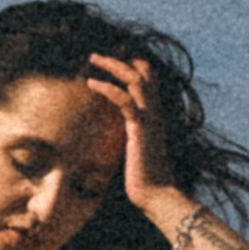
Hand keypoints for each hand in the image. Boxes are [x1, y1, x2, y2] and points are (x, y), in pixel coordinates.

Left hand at [86, 51, 177, 215]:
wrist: (156, 194)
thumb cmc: (145, 175)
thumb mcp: (136, 147)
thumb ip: (130, 132)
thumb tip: (115, 128)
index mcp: (155, 114)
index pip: (150, 78)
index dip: (133, 65)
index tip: (112, 60)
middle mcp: (156, 112)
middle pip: (144, 72)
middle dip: (119, 60)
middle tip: (95, 55)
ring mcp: (150, 119)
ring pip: (136, 79)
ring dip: (113, 66)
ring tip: (92, 60)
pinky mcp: (141, 129)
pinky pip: (125, 101)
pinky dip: (108, 89)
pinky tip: (92, 84)